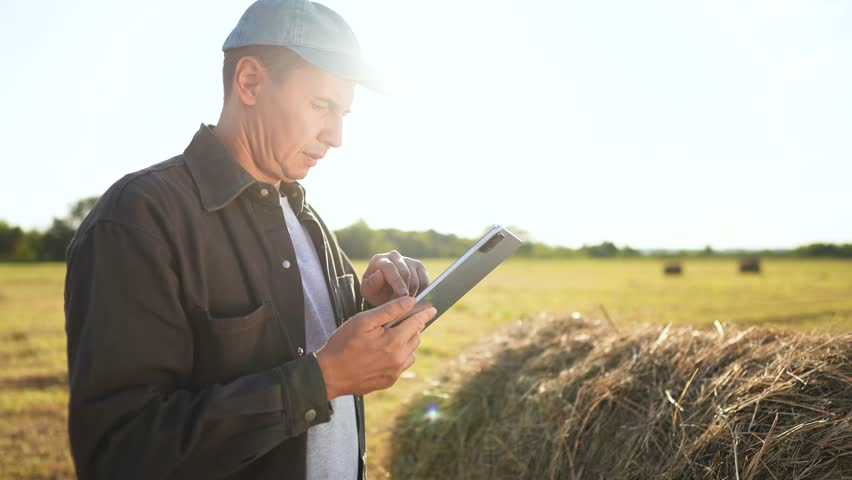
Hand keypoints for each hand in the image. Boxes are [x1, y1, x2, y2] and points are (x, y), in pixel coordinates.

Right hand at [314, 296, 436, 398]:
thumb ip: (389, 310)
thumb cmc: (343, 344)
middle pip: (416, 337)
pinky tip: (384, 352)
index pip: (417, 323)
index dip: (425, 313)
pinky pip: (402, 365)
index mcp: (393, 341)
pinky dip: (399, 356)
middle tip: (400, 320)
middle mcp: (398, 359)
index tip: (432, 308)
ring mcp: (394, 372)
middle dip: (412, 326)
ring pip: (411, 352)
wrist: (328, 374)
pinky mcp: (389, 381)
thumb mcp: (363, 321)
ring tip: (390, 336)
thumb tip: (410, 301)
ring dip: (406, 342)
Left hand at [361, 250, 428, 305]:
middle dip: (406, 291)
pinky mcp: (419, 267)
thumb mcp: (368, 292)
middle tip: (404, 305)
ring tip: (405, 304)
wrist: (383, 290)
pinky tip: (414, 299)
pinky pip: (424, 282)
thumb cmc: (374, 292)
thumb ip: (371, 285)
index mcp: (380, 260)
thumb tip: (379, 274)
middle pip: (406, 273)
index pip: (390, 268)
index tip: (402, 295)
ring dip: (412, 294)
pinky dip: (421, 293)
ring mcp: (408, 260)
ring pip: (416, 279)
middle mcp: (394, 256)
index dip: (397, 282)